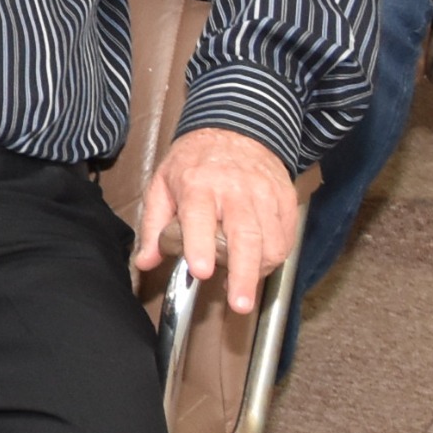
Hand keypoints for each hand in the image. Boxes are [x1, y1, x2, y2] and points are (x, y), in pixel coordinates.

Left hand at [131, 124, 301, 316]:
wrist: (235, 129)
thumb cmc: (194, 162)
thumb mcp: (162, 184)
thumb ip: (154, 225)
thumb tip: (145, 261)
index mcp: (197, 184)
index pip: (199, 218)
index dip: (200, 247)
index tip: (201, 271)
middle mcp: (234, 189)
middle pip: (245, 237)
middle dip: (243, 274)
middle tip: (239, 304)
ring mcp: (263, 194)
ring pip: (271, 241)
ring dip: (260, 270)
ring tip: (246, 284)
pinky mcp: (284, 198)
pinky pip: (286, 236)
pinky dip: (276, 256)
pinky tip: (261, 264)